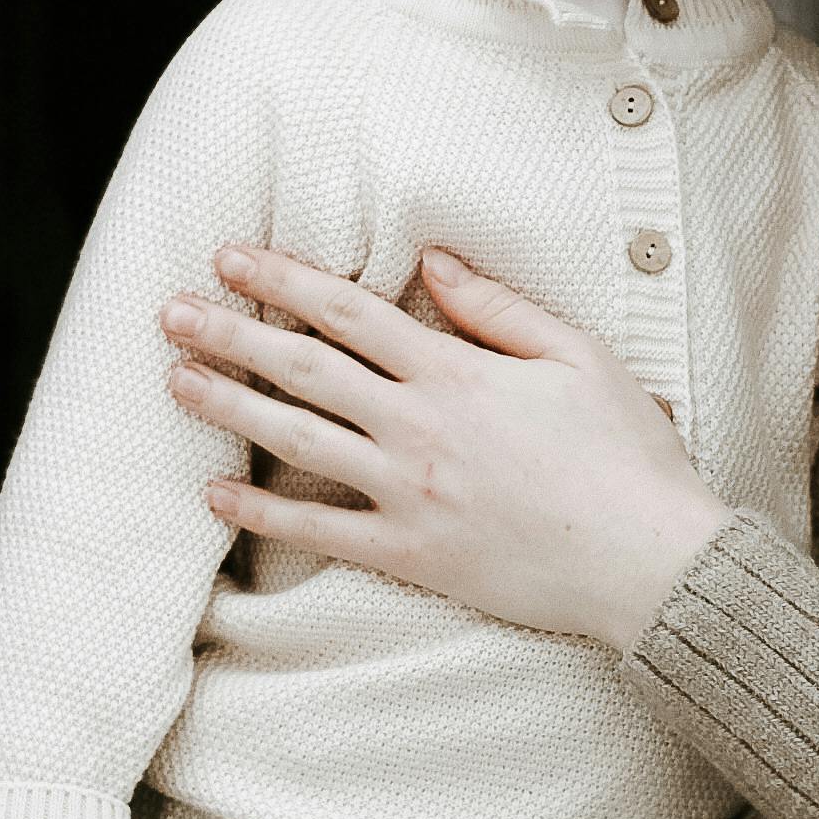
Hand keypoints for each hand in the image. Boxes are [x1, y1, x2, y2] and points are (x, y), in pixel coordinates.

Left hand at [159, 244, 730, 654]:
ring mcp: (408, 494)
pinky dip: (261, 512)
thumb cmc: (627, 455)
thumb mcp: (580, 356)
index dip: (282, 279)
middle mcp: (418, 428)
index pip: (347, 311)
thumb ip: (499, 307)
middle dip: (230, 333)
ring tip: (174, 380)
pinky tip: (212, 494)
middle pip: (303, 368)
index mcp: (457, 372)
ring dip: (228, 407)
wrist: (648, 562)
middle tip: (170, 310)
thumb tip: (431, 260)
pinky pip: (319, 530)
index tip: (230, 257)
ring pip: (296, 441)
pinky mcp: (411, 553)